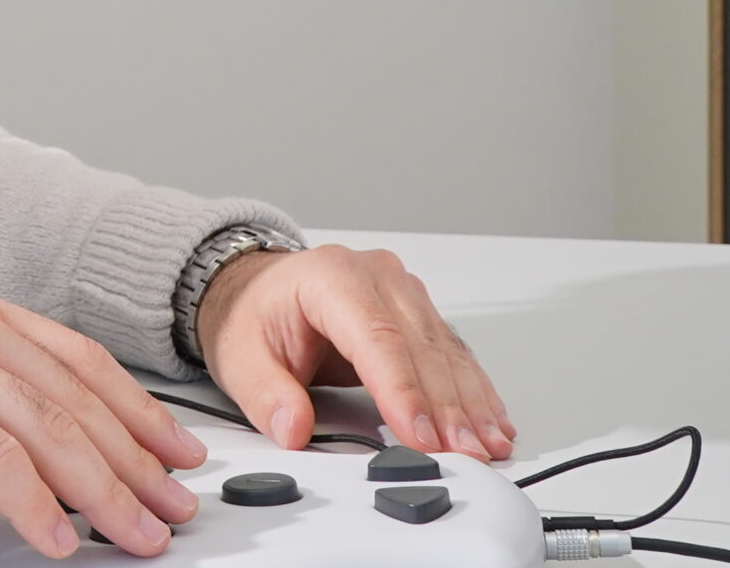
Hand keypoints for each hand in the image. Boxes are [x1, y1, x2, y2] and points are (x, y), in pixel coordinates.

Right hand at [0, 281, 205, 559]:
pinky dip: (37, 505)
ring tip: (133, 534)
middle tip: (172, 508)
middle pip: (74, 397)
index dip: (136, 409)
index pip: (76, 360)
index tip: (175, 451)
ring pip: (48, 428)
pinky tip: (58, 539)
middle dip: (135, 460)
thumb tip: (52, 447)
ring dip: (103, 490)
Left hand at [194, 244, 515, 461]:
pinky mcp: (415, 313)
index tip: (422, 436)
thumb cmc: (250, 315)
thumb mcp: (238, 356)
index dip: (404, 390)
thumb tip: (294, 428)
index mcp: (330, 276)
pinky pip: (451, 353)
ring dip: (471, 402)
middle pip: (421, 346)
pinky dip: (473, 390)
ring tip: (489, 445)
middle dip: (448, 406)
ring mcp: (400, 292)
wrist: (252, 290)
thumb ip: (266, 394)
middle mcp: (374, 276)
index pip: (377, 337)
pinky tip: (491, 420)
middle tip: (467, 453)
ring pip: (445, 351)